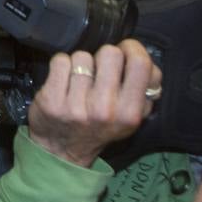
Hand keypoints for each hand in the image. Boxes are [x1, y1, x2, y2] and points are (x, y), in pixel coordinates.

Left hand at [28, 40, 160, 167]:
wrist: (62, 151)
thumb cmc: (99, 127)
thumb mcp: (131, 117)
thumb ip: (145, 91)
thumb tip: (150, 64)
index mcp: (130, 113)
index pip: (140, 64)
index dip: (132, 49)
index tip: (125, 52)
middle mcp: (104, 110)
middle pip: (110, 53)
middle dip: (105, 56)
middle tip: (100, 69)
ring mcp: (76, 105)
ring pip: (82, 56)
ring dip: (81, 63)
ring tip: (80, 80)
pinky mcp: (52, 100)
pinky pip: (60, 61)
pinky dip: (61, 66)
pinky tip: (63, 80)